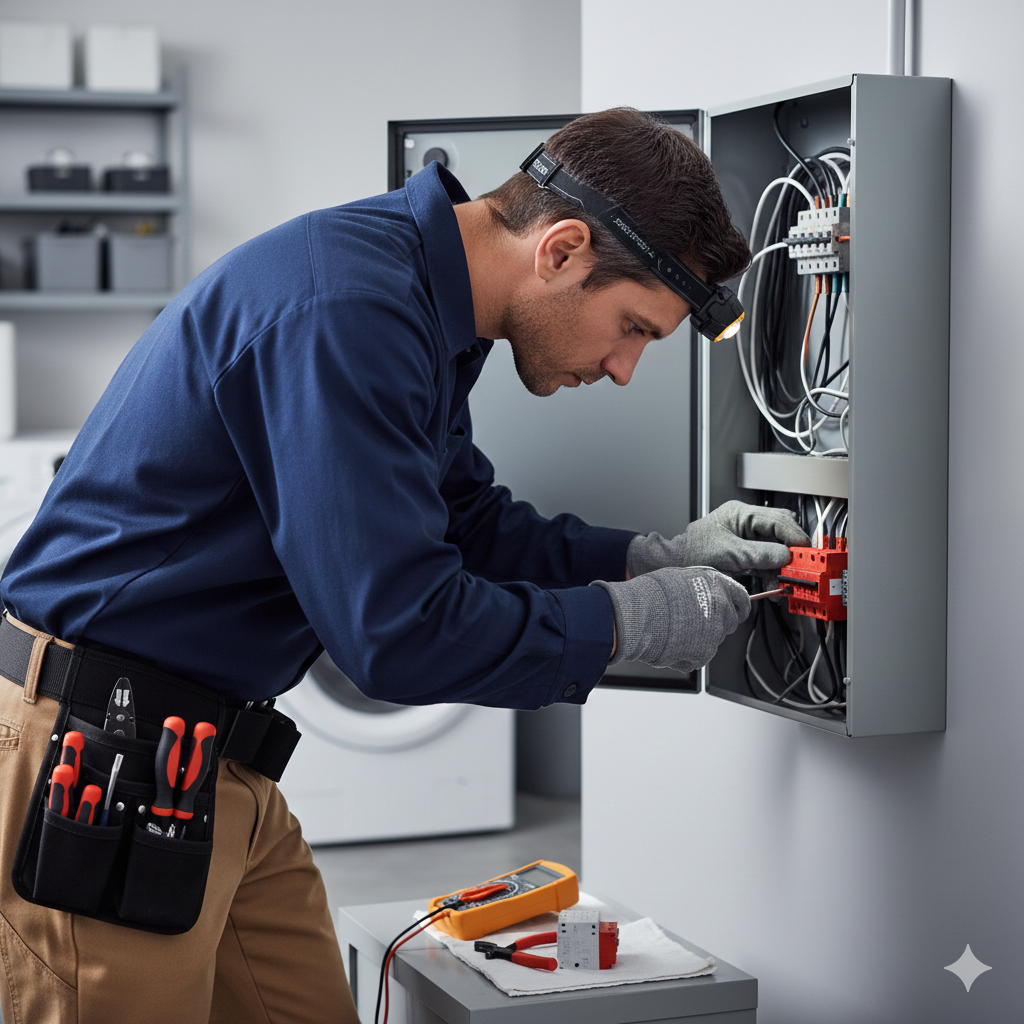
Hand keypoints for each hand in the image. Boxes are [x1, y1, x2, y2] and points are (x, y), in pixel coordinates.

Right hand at [592, 567, 749, 672]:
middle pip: (730, 622)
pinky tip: (671, 643)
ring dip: (700, 639)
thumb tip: (708, 594)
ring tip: (676, 632)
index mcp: (718, 585)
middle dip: (717, 624)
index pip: (742, 599)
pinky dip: (688, 654)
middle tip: (694, 623)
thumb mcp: (681, 578)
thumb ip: (702, 587)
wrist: (636, 616)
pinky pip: (700, 656)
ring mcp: (714, 632)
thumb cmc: (650, 594)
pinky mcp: (704, 653)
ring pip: (714, 640)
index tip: (734, 612)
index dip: (737, 607)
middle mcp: (721, 608)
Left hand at [626, 500, 809, 577]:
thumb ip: (759, 554)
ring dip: (780, 566)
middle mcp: (744, 523)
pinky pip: (764, 561)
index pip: (777, 520)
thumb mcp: (729, 553)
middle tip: (799, 567)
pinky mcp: (743, 555)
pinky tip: (772, 584)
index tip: (805, 551)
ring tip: (782, 581)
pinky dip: (771, 573)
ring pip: (774, 549)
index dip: (794, 536)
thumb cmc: (691, 553)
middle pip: (779, 533)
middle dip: (790, 551)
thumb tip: (785, 556)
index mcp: (740, 513)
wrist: (673, 566)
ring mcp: (744, 539)